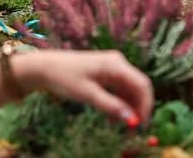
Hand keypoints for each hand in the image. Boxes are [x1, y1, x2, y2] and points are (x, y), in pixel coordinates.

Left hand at [15, 50, 153, 123]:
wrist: (46, 66)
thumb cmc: (65, 77)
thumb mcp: (88, 94)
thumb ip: (111, 106)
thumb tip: (132, 120)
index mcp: (116, 64)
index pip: (142, 84)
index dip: (146, 105)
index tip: (141, 125)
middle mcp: (118, 63)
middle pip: (138, 87)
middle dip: (139, 108)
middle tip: (133, 130)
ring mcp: (112, 67)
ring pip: (130, 89)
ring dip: (129, 107)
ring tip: (122, 127)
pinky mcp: (106, 72)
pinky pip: (120, 89)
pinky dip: (120, 103)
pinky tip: (113, 117)